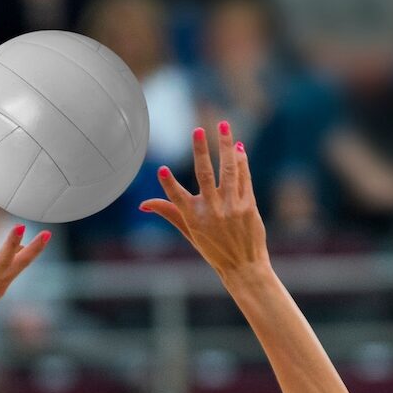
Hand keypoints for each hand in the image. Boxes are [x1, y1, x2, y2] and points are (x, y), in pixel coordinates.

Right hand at [140, 121, 268, 277]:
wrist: (244, 266)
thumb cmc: (214, 249)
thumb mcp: (189, 232)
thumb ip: (169, 212)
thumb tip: (143, 204)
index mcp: (194, 218)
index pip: (177, 198)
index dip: (168, 184)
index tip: (161, 170)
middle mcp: (213, 211)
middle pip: (205, 176)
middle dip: (201, 151)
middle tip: (198, 130)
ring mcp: (233, 207)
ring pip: (229, 171)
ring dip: (226, 146)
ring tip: (224, 126)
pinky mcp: (249, 206)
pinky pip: (244, 179)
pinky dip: (241, 162)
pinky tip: (238, 148)